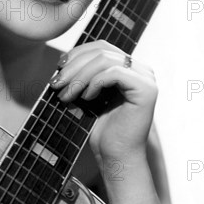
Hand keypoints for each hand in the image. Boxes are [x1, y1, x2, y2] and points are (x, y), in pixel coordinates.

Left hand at [49, 40, 157, 163]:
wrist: (115, 156)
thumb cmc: (101, 129)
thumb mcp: (87, 94)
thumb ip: (82, 74)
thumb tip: (62, 59)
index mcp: (128, 67)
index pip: (101, 47)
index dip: (77, 53)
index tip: (58, 68)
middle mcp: (141, 69)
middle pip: (102, 50)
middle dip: (74, 65)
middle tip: (56, 83)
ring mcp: (146, 78)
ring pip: (104, 60)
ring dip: (79, 76)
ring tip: (66, 94)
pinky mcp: (146, 89)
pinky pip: (114, 73)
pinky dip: (94, 83)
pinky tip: (87, 98)